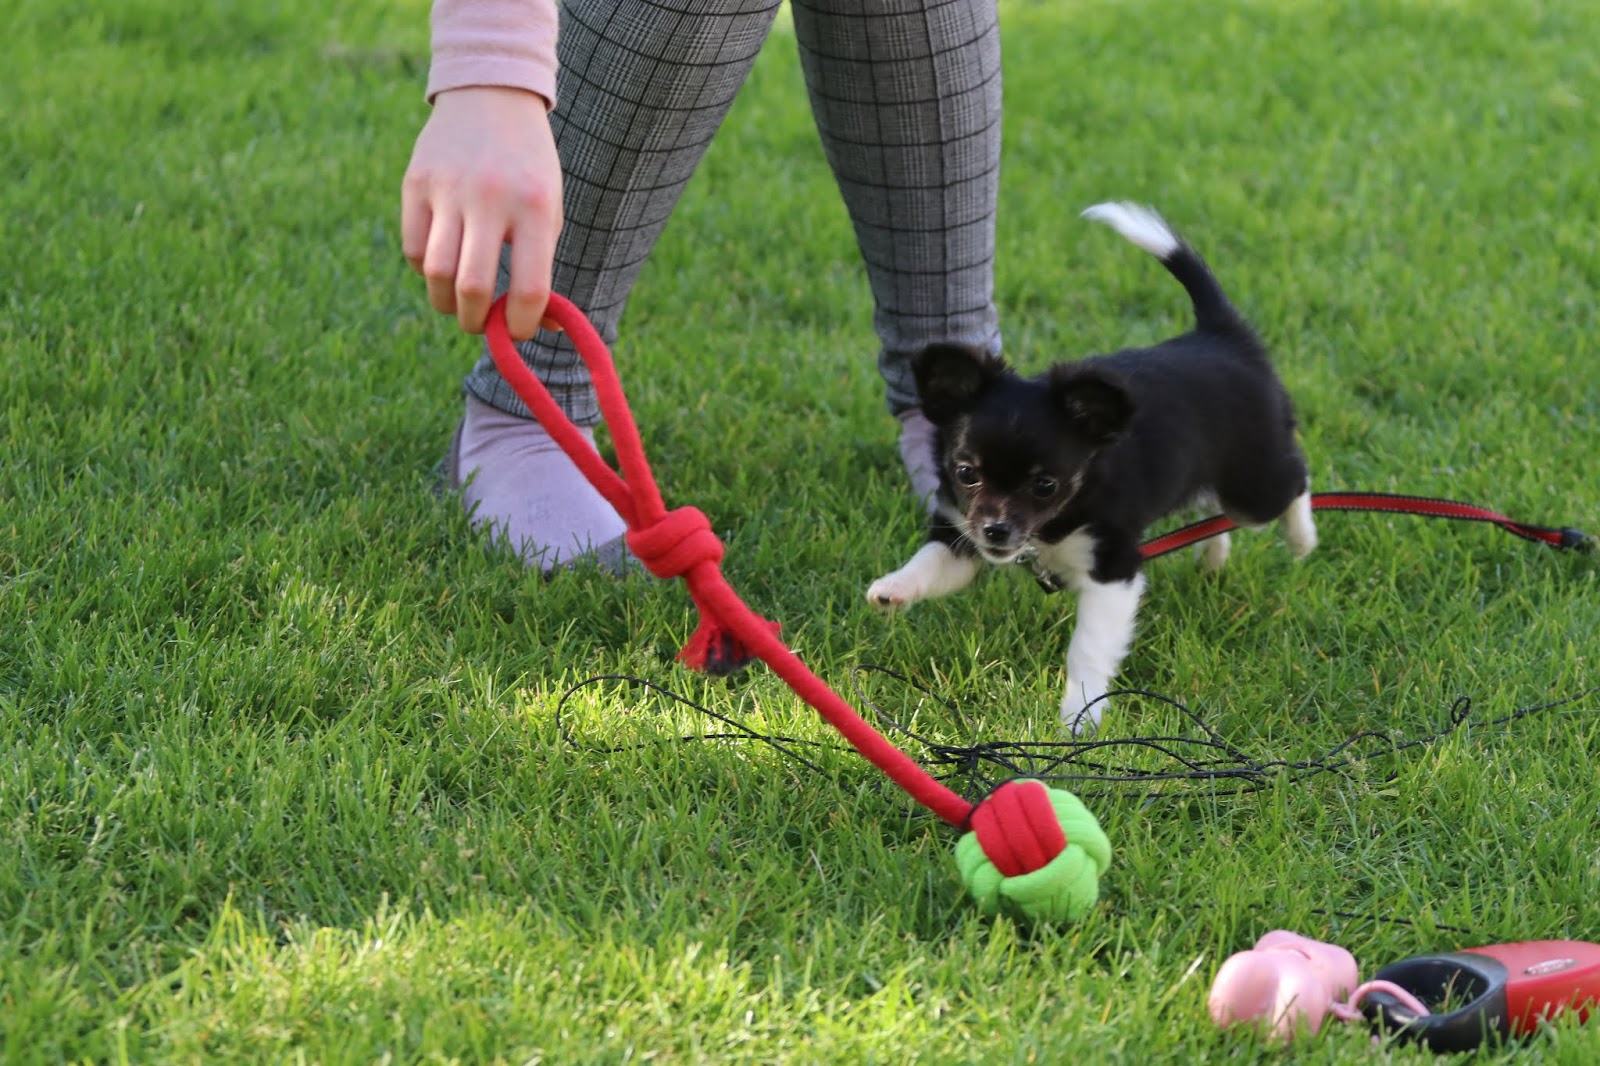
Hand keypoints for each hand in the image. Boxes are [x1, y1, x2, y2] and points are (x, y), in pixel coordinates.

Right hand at [401, 86, 561, 339]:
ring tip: (459, 302)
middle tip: (481, 325)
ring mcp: (448, 189)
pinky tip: (442, 264)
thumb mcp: (549, 208)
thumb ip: (542, 266)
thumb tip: (543, 329)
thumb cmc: (528, 169)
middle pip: (472, 287)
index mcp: (536, 208)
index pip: (529, 288)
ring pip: (435, 274)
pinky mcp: (415, 183)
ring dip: (446, 302)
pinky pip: (413, 249)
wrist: (491, 95)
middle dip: (476, 322)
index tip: (518, 330)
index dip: (523, 325)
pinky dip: (425, 271)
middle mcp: (491, 198)